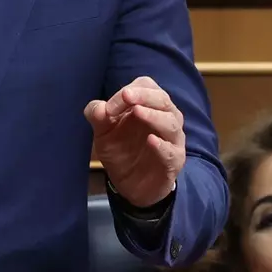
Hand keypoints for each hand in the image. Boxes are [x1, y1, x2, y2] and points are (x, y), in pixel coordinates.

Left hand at [84, 77, 184, 206]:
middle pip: (162, 99)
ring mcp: (172, 139)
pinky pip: (171, 151)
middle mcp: (165, 117)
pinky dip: (162, 145)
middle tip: (126, 96)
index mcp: (149, 105)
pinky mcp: (174, 161)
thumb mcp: (103, 132)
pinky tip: (150, 141)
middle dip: (144, 95)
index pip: (146, 86)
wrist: (130, 184)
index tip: (110, 106)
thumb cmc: (121, 150)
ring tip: (137, 112)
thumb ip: (97, 116)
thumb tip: (98, 107)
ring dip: (153, 115)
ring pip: (171, 122)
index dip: (131, 90)